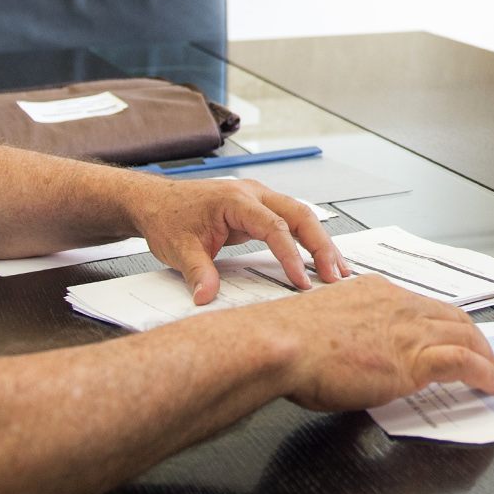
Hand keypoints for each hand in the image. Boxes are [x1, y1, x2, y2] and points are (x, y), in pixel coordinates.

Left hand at [123, 174, 345, 305]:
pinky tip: (319, 260)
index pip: (274, 227)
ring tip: (338, 271)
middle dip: (321, 246)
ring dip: (320, 243)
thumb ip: (197, 273)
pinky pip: (290, 223)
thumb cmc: (167, 218)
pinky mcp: (258, 211)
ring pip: (300, 217)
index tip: (301, 281)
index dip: (290, 255)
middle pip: (300, 215)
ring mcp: (258, 201)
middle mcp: (253, 195)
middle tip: (336, 275)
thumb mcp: (178, 249)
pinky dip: (307, 241)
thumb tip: (207, 298)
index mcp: (236, 200)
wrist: (154, 202)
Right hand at [266, 276, 493, 409]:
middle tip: (488, 358)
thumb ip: (348, 335)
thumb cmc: (287, 342)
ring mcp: (408, 330)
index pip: (424, 307)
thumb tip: (352, 356)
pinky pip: (464, 362)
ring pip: (466, 336)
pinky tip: (493, 385)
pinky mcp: (414, 359)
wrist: (281, 344)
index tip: (454, 337)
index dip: (446, 324)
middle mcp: (398, 305)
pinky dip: (485, 373)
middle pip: (454, 317)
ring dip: (488, 358)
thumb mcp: (325, 328)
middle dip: (476, 339)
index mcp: (376, 293)